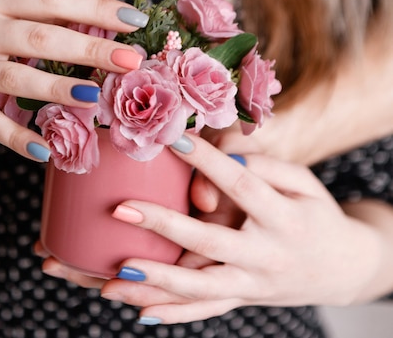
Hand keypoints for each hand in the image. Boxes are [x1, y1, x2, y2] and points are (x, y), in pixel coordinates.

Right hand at [0, 0, 147, 160]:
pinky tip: (45, 149)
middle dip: (91, 47)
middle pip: (41, 37)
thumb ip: (30, 19)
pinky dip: (18, 137)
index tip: (133, 21)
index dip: (96, 7)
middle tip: (131, 60)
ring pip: (18, 78)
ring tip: (96, 95)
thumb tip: (97, 29)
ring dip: (60, 88)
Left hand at [98, 134, 381, 323]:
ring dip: (156, 284)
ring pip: (201, 289)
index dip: (209, 163)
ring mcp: (254, 284)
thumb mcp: (302, 182)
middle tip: (121, 209)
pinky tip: (139, 312)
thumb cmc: (313, 213)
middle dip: (164, 226)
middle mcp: (267, 256)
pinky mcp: (242, 299)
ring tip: (112, 279)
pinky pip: (205, 311)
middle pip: (211, 242)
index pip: (242, 185)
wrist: (341, 268)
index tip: (174, 140)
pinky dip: (173, 313)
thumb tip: (223, 158)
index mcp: (285, 218)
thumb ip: (266, 166)